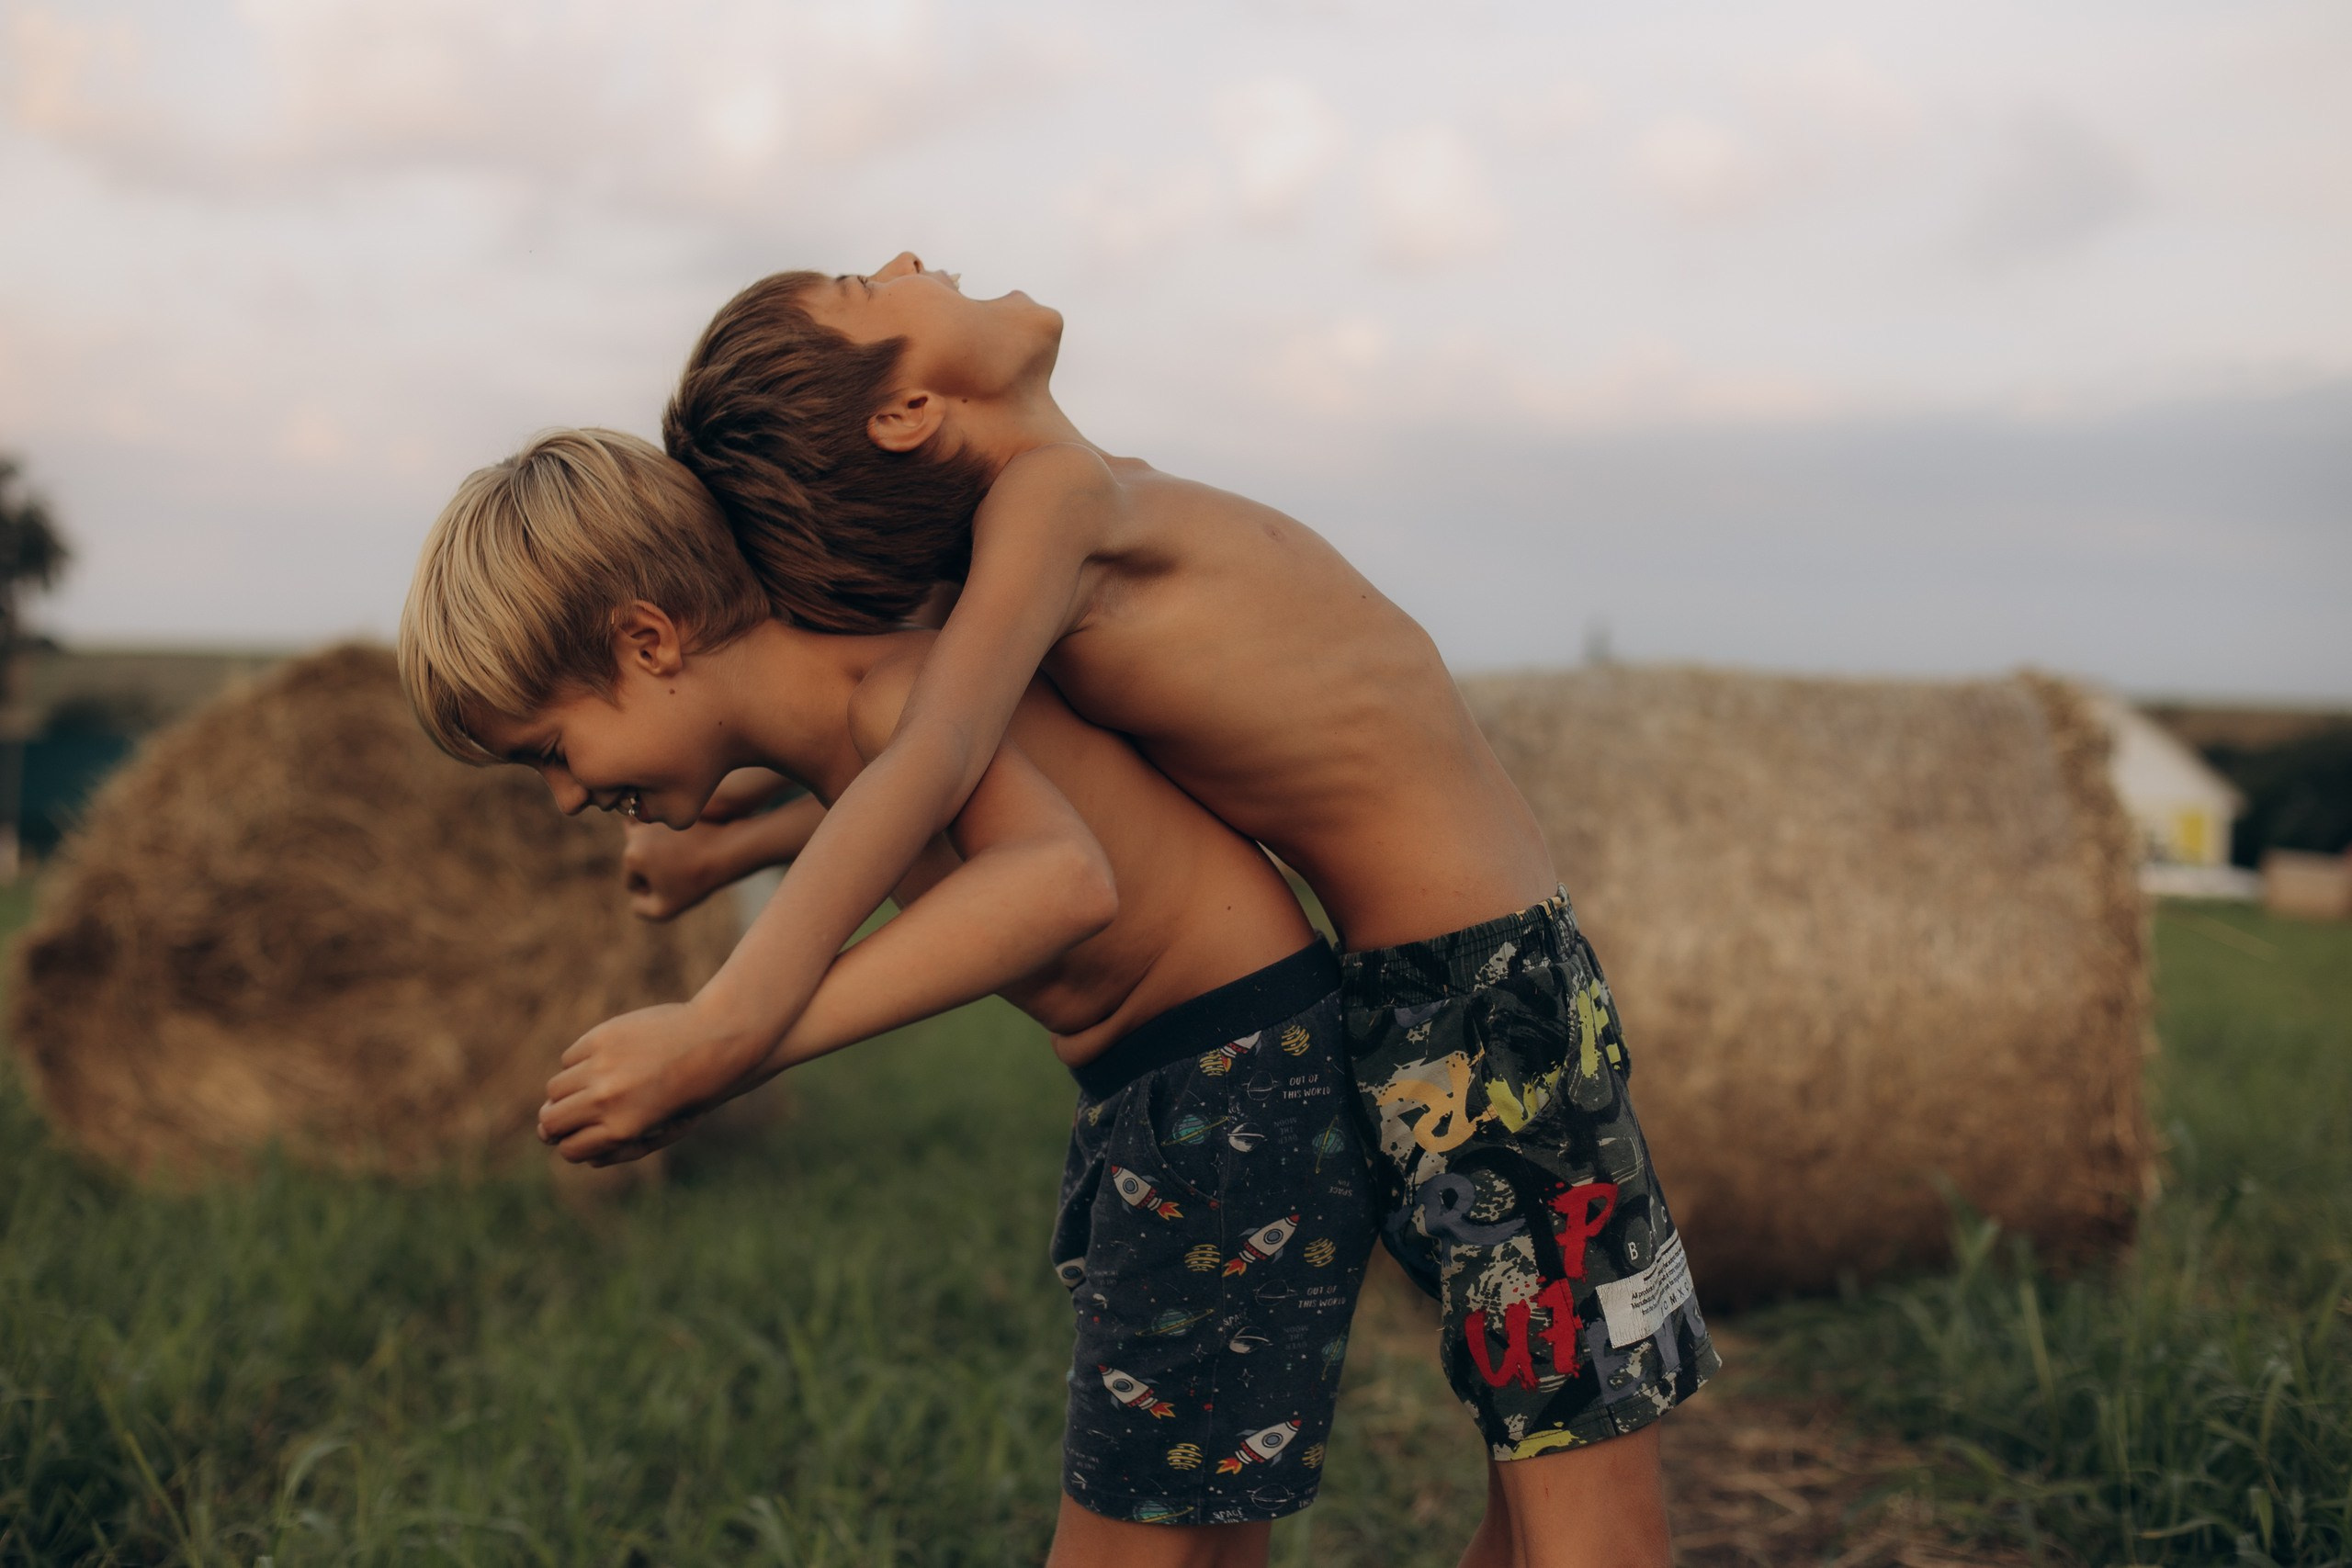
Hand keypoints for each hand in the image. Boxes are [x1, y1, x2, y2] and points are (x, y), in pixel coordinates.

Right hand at [538, 1001, 758, 1164]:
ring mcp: (600, 1067)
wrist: (715, 1043)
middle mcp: (606, 1101)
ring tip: (594, 1085)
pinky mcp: (599, 1038)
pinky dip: (581, 1063)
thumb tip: (582, 1155)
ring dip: (568, 1092)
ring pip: (555, 1090)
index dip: (574, 1145)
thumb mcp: (664, 1132)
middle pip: (550, 1122)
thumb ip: (622, 1147)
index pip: (570, 1150)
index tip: (585, 1136)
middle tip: (573, 1115)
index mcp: (623, 1130)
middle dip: (557, 1124)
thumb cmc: (692, 1092)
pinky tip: (609, 1060)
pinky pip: (569, 1059)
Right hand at [621, 820, 733, 919]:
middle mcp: (636, 833)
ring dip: (651, 850)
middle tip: (678, 873)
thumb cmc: (696, 881)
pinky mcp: (663, 811)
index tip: (673, 888)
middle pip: (635, 861)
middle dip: (651, 870)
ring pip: (641, 842)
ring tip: (676, 857)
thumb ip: (641, 909)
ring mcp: (650, 819)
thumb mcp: (665, 910)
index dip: (651, 891)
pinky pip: (650, 824)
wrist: (724, 850)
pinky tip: (672, 839)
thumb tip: (635, 897)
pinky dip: (655, 831)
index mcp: (631, 857)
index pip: (632, 883)